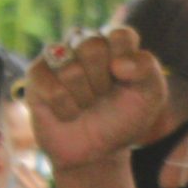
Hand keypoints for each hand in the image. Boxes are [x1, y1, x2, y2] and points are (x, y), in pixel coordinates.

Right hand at [27, 26, 170, 170]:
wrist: (97, 151)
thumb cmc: (124, 118)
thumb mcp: (150, 95)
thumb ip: (146, 69)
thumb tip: (117, 63)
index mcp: (114, 41)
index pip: (120, 35)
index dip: (125, 64)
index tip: (126, 82)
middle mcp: (84, 41)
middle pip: (92, 47)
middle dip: (102, 82)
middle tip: (102, 96)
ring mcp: (58, 56)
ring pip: (70, 70)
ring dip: (84, 98)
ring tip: (85, 105)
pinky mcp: (36, 74)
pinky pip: (51, 88)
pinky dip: (65, 109)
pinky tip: (68, 113)